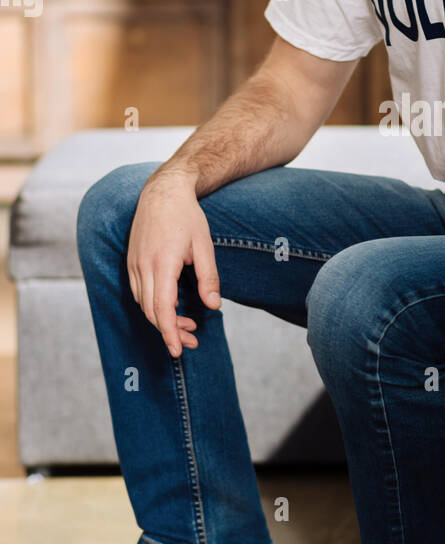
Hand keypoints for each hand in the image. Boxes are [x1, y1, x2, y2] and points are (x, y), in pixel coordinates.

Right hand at [126, 172, 221, 356]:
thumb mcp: (204, 246)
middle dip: (171, 332)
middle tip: (192, 341)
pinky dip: (153, 306)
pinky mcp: (131, 262)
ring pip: (144, 304)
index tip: (178, 350)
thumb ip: (208, 277)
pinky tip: (170, 308)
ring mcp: (134, 264)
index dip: (170, 333)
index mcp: (162, 263)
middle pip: (152, 311)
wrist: (162, 192)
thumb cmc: (187, 217)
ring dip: (162, 320)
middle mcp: (143, 266)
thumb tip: (214, 306)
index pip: (162, 308)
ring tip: (188, 325)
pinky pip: (139, 292)